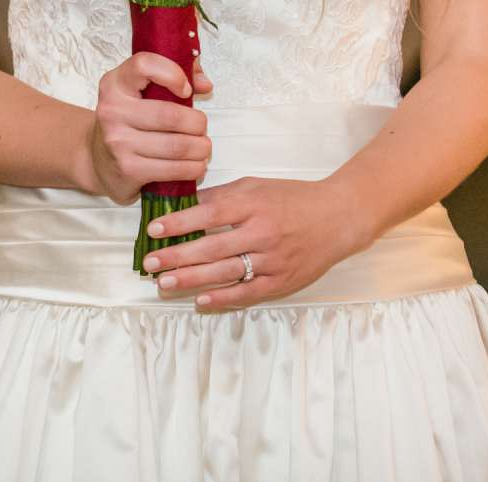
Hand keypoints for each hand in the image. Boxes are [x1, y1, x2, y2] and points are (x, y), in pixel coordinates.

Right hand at [82, 51, 215, 202]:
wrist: (97, 159)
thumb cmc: (128, 121)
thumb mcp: (140, 92)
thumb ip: (173, 77)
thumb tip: (204, 84)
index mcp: (115, 84)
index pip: (144, 65)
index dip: (172, 74)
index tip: (187, 89)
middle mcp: (112, 110)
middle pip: (170, 115)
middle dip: (198, 123)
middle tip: (201, 127)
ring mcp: (118, 141)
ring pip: (177, 145)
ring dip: (200, 148)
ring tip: (203, 148)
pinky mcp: (127, 169)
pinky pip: (172, 169)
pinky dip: (193, 168)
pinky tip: (196, 165)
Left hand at [138, 175, 366, 309]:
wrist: (338, 217)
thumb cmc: (292, 198)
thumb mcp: (255, 186)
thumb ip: (221, 196)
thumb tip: (183, 203)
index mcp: (252, 204)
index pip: (207, 214)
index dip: (178, 223)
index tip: (153, 230)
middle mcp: (261, 232)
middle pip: (211, 248)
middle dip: (176, 256)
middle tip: (149, 264)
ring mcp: (272, 259)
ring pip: (225, 273)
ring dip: (191, 280)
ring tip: (165, 284)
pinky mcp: (282, 281)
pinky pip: (247, 292)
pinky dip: (223, 298)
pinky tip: (200, 301)